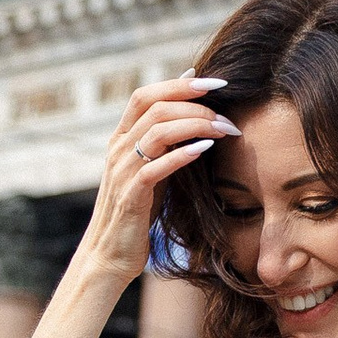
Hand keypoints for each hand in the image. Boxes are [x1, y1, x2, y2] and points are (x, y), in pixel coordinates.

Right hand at [75, 71, 237, 291]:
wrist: (110, 254)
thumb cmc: (138, 211)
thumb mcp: (153, 169)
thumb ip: (167, 142)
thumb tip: (194, 115)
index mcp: (121, 138)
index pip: (147, 94)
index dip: (180, 84)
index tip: (216, 83)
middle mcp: (117, 149)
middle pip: (153, 105)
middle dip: (194, 102)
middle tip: (227, 110)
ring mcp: (121, 171)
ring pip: (156, 131)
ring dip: (195, 124)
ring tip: (225, 129)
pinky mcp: (130, 196)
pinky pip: (155, 167)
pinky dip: (182, 154)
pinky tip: (205, 148)